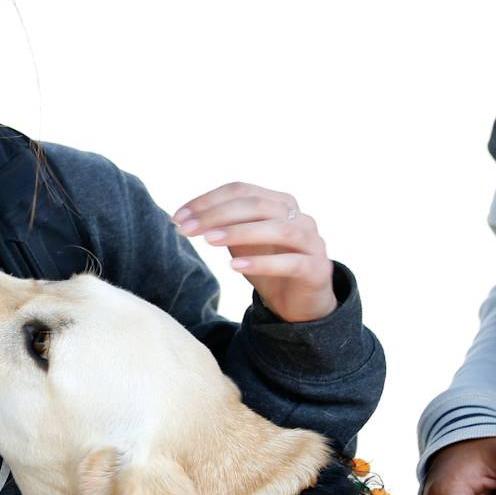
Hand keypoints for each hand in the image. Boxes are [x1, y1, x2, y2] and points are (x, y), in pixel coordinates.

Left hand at [174, 183, 336, 322]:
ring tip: (208, 241)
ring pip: (277, 229)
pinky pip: (291, 262)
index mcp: (279, 203)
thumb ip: (222, 227)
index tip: (178, 216)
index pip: (241, 190)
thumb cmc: (268, 267)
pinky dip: (262, 263)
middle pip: (257, 204)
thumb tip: (183, 218)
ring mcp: (311, 241)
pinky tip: (235, 267)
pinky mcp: (317, 269)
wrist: (300, 304)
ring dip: (239, 233)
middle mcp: (298, 216)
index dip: (208, 200)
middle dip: (217, 215)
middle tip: (187, 228)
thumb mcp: (242, 243)